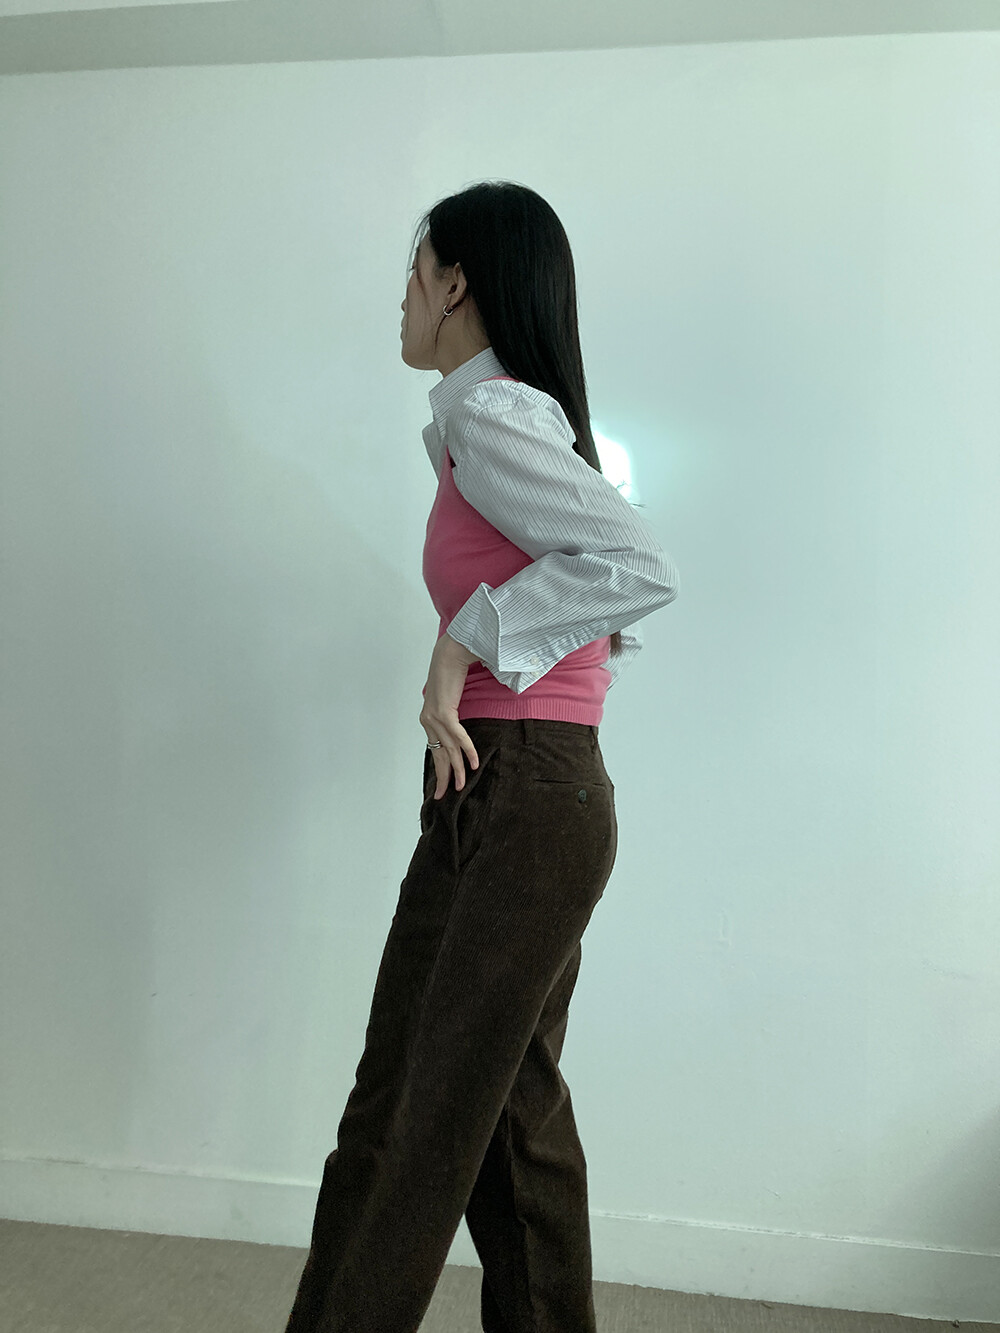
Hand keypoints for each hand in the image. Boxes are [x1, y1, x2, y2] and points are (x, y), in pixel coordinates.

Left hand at [420, 632, 480, 799]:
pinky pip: (458, 737)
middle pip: (439, 754)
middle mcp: (428, 720)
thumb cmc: (452, 671)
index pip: (435, 749)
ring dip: (457, 769)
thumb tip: (458, 723)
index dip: (440, 768)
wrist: (450, 652)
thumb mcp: (450, 696)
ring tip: (461, 786)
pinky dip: (466, 750)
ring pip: (449, 749)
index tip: (443, 784)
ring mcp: (434, 717)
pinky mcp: (444, 712)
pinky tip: (473, 763)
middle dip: (443, 777)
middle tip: (446, 796)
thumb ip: (451, 711)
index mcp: (428, 719)